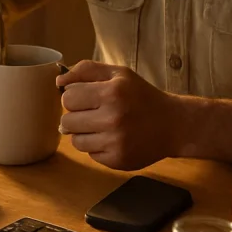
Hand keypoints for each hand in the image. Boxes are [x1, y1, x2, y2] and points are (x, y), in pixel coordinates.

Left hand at [56, 61, 179, 170]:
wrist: (173, 124)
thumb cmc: (141, 96)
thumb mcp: (119, 74)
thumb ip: (86, 70)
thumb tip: (58, 81)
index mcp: (111, 92)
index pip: (67, 98)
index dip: (74, 97)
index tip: (86, 98)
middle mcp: (112, 118)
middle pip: (67, 121)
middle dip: (76, 116)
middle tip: (94, 113)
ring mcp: (115, 142)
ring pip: (75, 141)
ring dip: (84, 133)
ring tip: (102, 126)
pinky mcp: (117, 161)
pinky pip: (90, 154)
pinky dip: (97, 147)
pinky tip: (112, 138)